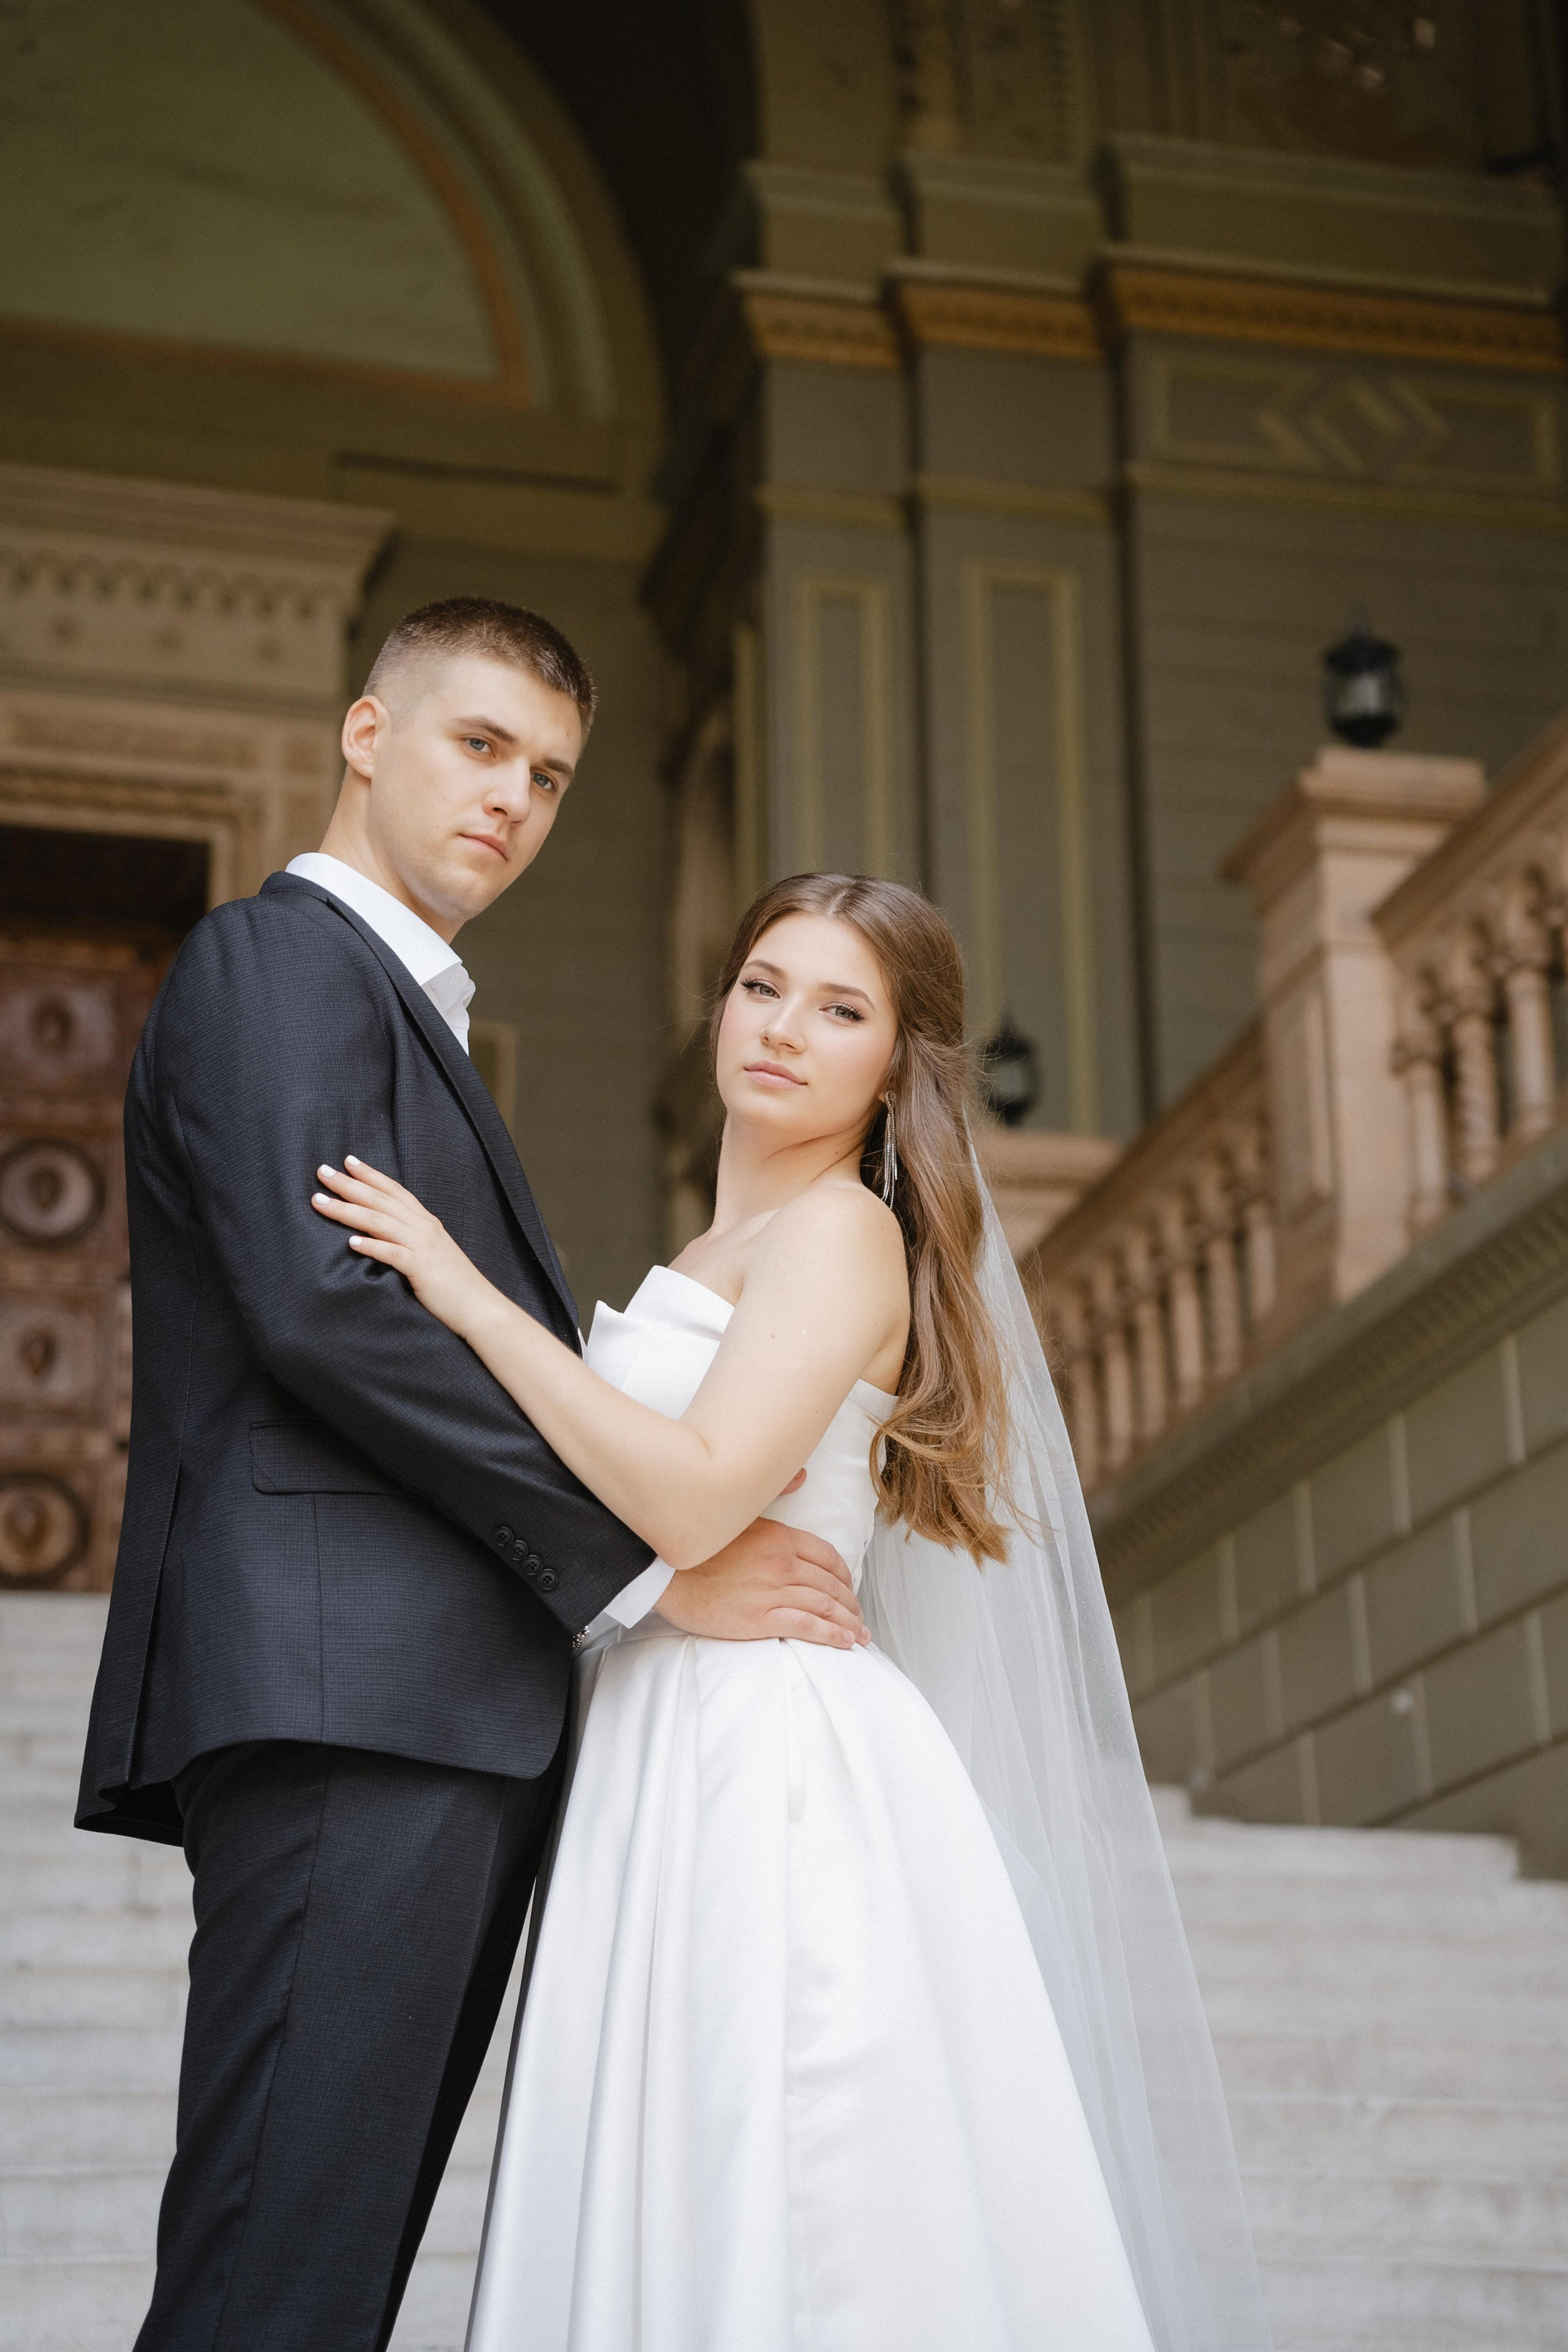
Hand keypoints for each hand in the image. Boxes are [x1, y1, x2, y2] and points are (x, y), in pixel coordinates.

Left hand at [311, 1157, 499, 1339]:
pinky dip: (372, 1246)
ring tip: (321, 1202)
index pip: (394, 1190)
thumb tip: (381, 1235)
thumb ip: (410, 1240)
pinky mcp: (422, 1269)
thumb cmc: (453, 1285)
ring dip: (348, 1210)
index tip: (347, 1161)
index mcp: (426, 1222)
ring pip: (379, 1221)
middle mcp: (424, 1228)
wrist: (480, 1308)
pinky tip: (351, 1242)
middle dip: (349, 1185)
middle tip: (322, 1171)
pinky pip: (393, 1254)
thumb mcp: (431, 1254)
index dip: (371, 1175)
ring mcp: (424, 1246)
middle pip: (380, 1200)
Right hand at [655, 1510, 868, 1648]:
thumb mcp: (738, 1512)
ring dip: (847, 1622)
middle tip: (858, 1617)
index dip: (844, 1575)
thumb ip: (774, 1492)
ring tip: (858, 1634)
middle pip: (830, 1584)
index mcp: (780, 1537)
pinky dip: (830, 1635)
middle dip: (850, 1603)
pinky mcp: (759, 1618)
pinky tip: (843, 1641)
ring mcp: (772, 1591)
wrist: (662, 1571)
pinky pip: (806, 1626)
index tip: (849, 1587)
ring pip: (824, 1606)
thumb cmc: (697, 1545)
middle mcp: (782, 1563)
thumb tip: (802, 1474)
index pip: (827, 1557)